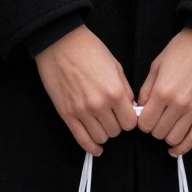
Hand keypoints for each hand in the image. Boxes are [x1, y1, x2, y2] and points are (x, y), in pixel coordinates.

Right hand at [35, 26, 138, 155]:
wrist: (60, 43)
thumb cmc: (89, 49)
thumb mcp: (115, 65)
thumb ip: (125, 88)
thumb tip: (130, 107)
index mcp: (115, 92)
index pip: (130, 123)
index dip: (129, 119)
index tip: (125, 115)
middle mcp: (99, 105)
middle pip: (115, 132)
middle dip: (116, 124)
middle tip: (112, 115)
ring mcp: (82, 111)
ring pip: (100, 137)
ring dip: (103, 132)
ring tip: (101, 123)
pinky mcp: (67, 114)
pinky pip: (82, 139)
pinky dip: (91, 147)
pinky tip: (96, 148)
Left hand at [137, 28, 191, 157]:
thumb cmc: (183, 48)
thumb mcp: (158, 63)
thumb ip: (147, 88)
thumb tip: (140, 107)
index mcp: (162, 91)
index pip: (145, 122)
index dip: (142, 122)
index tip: (144, 116)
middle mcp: (178, 104)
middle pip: (159, 132)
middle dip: (154, 128)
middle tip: (156, 119)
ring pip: (175, 138)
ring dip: (167, 136)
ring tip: (167, 126)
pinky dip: (183, 147)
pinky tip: (176, 149)